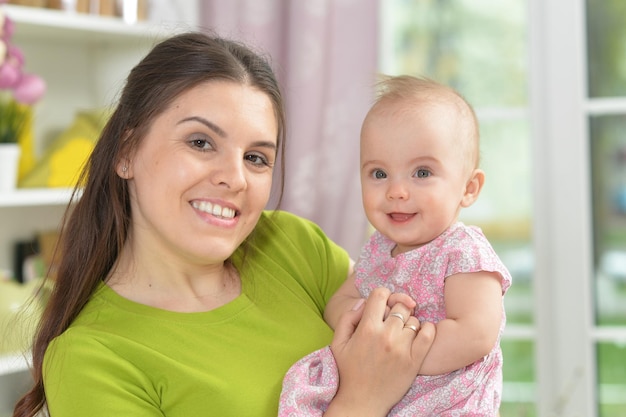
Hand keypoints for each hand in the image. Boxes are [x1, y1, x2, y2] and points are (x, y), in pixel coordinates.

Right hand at [325, 288, 434, 416]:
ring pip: (414, 320)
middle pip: (400, 305)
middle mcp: (385, 336)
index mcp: (366, 328)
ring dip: (409, 322)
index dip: (382, 296)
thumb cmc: (348, 371)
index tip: (382, 305)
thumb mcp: (338, 343)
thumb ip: (348, 318)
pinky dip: (427, 329)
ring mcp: (402, 348)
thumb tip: (364, 302)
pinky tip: (420, 333)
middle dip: (396, 308)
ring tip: (402, 332)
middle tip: (392, 319)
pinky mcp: (414, 361)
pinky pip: (428, 334)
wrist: (361, 402)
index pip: (381, 294)